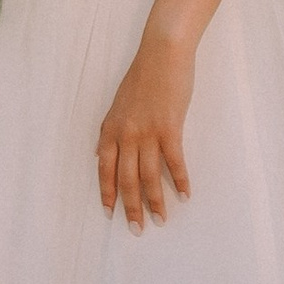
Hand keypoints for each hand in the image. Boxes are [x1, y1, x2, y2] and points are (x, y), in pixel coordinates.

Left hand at [98, 28, 195, 229]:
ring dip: (155, 201)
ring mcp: (147, 132)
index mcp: (111, 128)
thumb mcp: (118, 104)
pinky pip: (174, 162)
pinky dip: (180, 181)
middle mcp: (125, 134)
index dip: (107, 193)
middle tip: (136, 229)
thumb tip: (99, 152)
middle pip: (126, 179)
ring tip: (161, 220)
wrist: (162, 54)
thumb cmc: (143, 77)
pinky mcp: (169, 128)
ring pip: (149, 176)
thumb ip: (110, 129)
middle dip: (131, 207)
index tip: (109, 213)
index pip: (105, 169)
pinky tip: (185, 195)